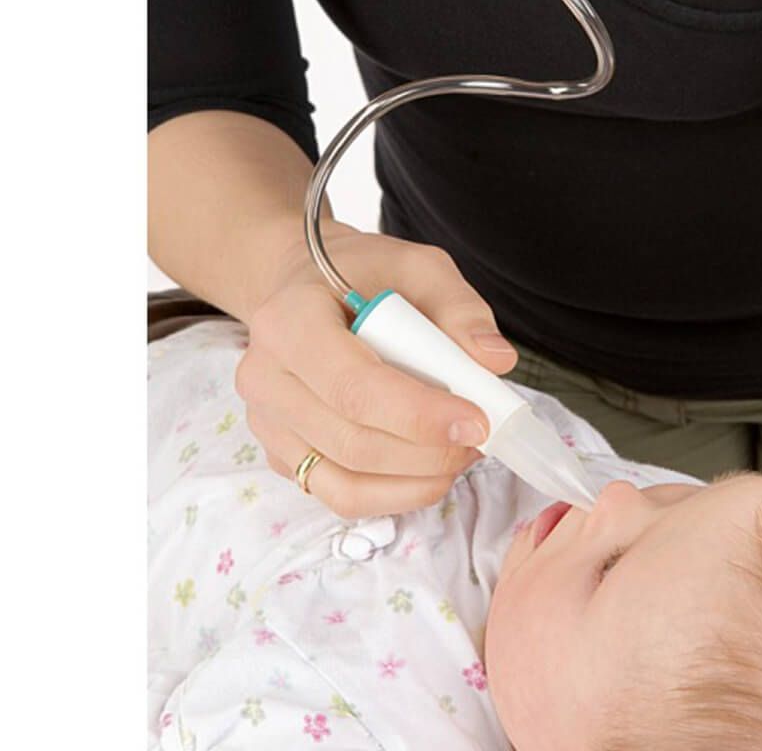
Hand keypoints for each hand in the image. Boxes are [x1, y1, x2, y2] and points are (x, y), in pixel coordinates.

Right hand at [236, 223, 518, 518]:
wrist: (307, 286)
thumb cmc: (362, 274)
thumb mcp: (417, 267)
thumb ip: (460, 308)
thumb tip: (495, 360)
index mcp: (289, 320)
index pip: (354, 386)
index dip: (418, 415)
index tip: (477, 421)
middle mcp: (266, 377)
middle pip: (352, 440)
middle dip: (428, 452)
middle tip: (481, 437)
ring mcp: (268, 423)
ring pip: (346, 480)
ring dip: (416, 479)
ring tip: (462, 453)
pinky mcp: (282, 454)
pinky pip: (340, 494)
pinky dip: (395, 493)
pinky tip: (431, 470)